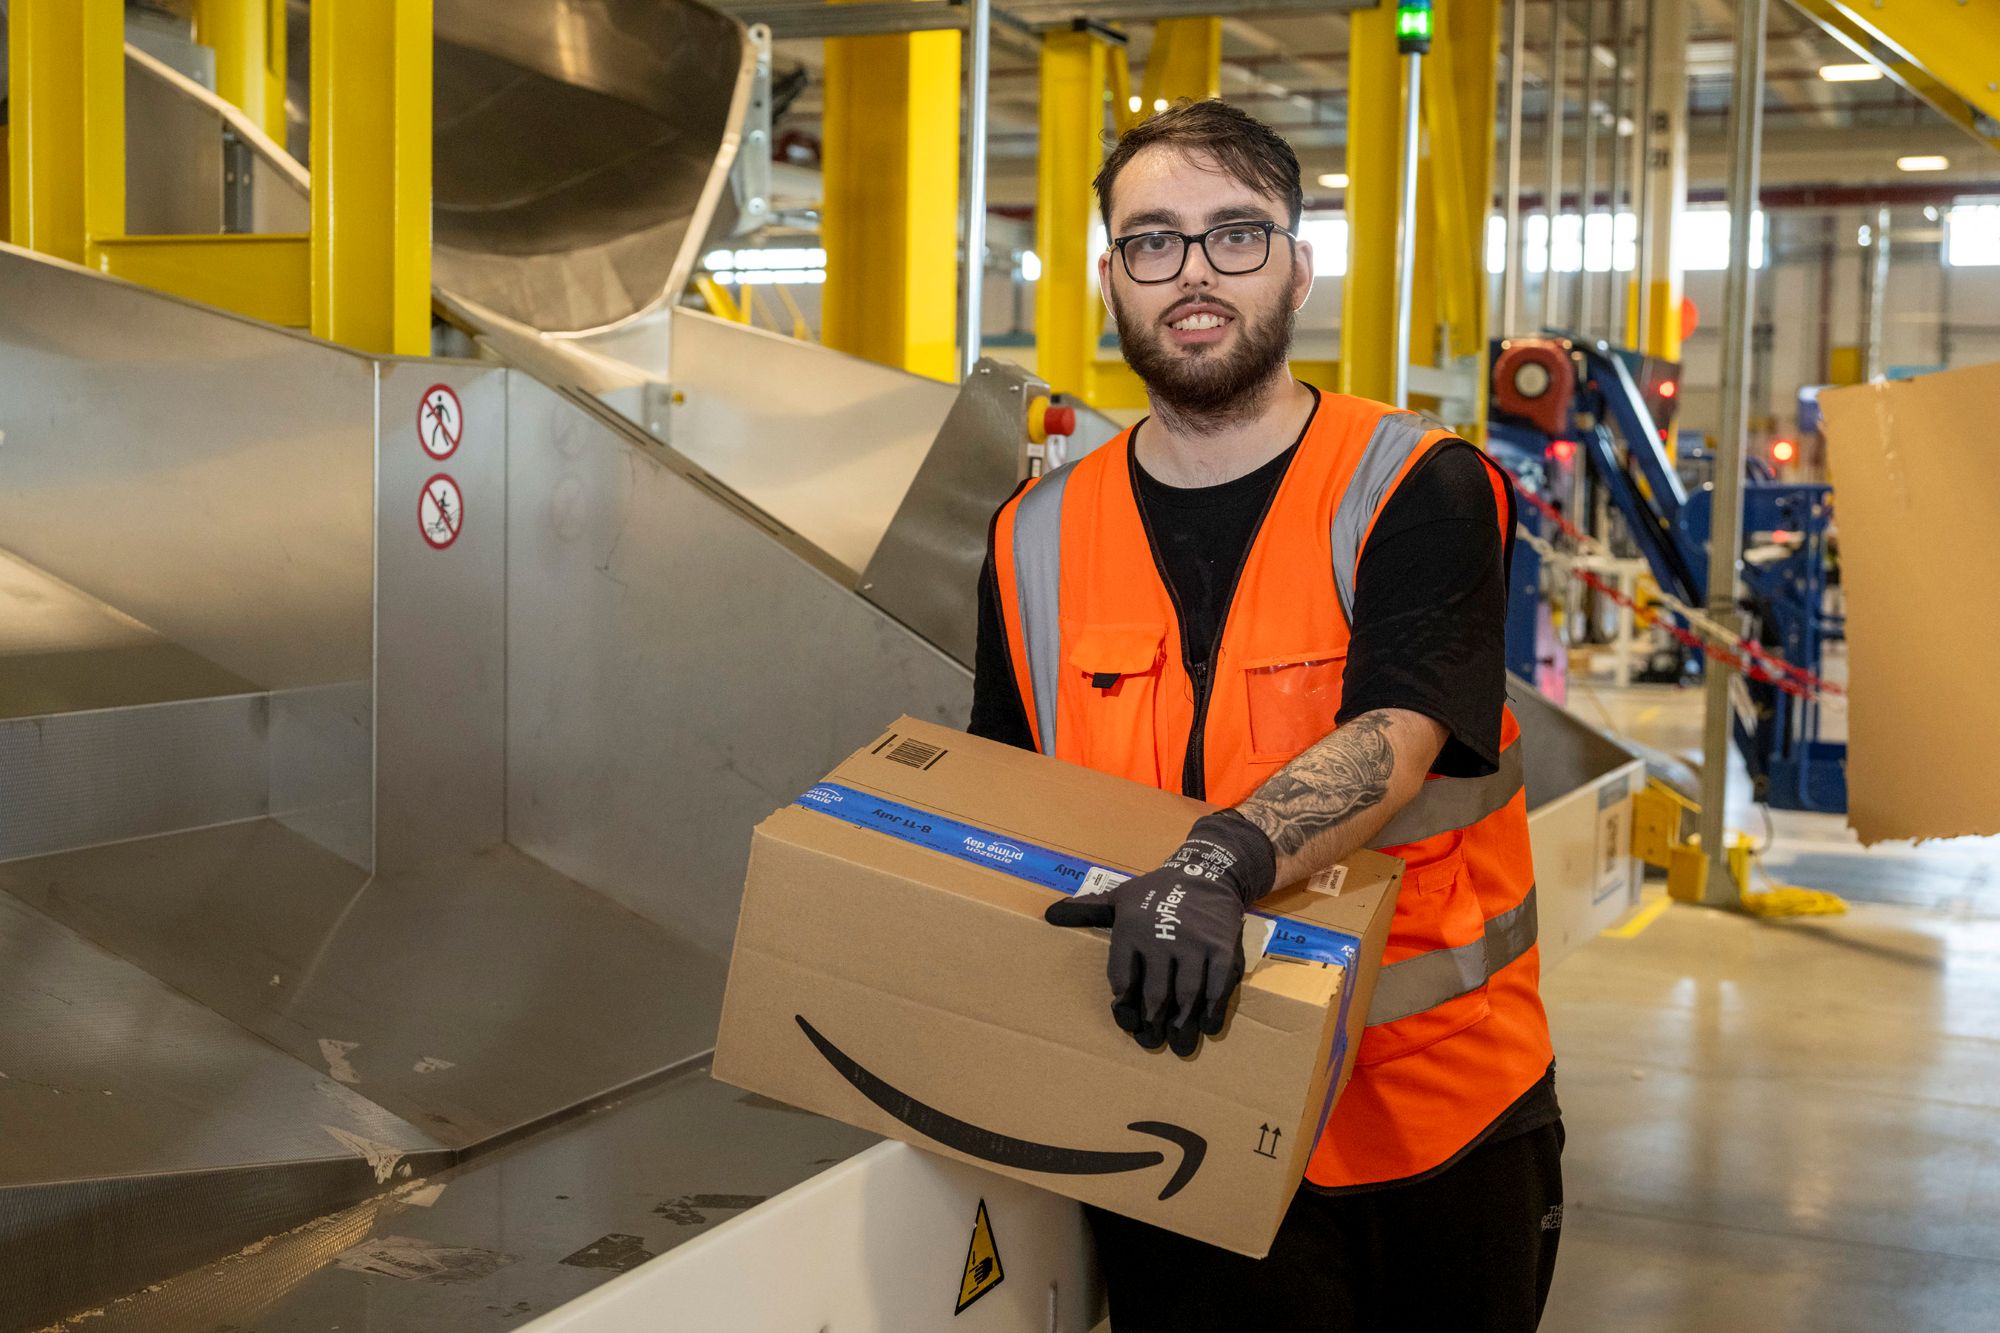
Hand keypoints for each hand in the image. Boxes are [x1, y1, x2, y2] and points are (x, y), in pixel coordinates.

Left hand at [1044, 811, 1276, 1055]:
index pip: (1122, 979)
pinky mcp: (1221, 948)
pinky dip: (1213, 1010)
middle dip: (1152, 1023)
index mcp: (1131, 929)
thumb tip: (1049, 915)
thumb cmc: (1157, 890)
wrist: (1206, 871)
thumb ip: (1087, 910)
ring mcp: (1194, 944)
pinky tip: (1207, 1026)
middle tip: (1152, 1042)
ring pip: (1186, 994)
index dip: (1124, 1005)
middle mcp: (1161, 938)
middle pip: (1155, 993)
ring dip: (1181, 1023)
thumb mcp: (1119, 897)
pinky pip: (1217, 986)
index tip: (1127, 1021)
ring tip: (1178, 1044)